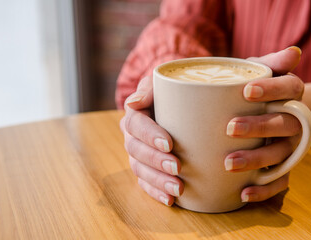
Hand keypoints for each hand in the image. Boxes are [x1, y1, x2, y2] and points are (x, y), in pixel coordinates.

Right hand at [120, 75, 182, 205]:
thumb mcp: (161, 83)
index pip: (135, 125)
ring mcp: (138, 154)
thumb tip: (134, 102)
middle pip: (136, 150)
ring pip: (140, 170)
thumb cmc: (170, 91)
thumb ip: (149, 88)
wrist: (176, 100)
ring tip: (178, 189)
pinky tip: (170, 200)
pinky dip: (156, 192)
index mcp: (135, 115)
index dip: (149, 135)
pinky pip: (145, 183)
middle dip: (156, 161)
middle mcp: (133, 136)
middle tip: (177, 167)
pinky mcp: (147, 168)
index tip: (169, 143)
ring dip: (158, 181)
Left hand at [225, 46, 303, 201]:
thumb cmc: (251, 91)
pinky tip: (243, 193)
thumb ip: (269, 64)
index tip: (246, 90)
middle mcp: (294, 121)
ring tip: (228, 163)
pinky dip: (264, 190)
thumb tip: (293, 52)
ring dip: (256, 160)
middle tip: (230, 127)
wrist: (259, 113)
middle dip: (259, 127)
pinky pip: (280, 182)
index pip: (291, 88)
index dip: (272, 90)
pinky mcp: (282, 168)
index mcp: (290, 95)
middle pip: (285, 124)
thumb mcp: (257, 74)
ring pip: (280, 155)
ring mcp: (289, 146)